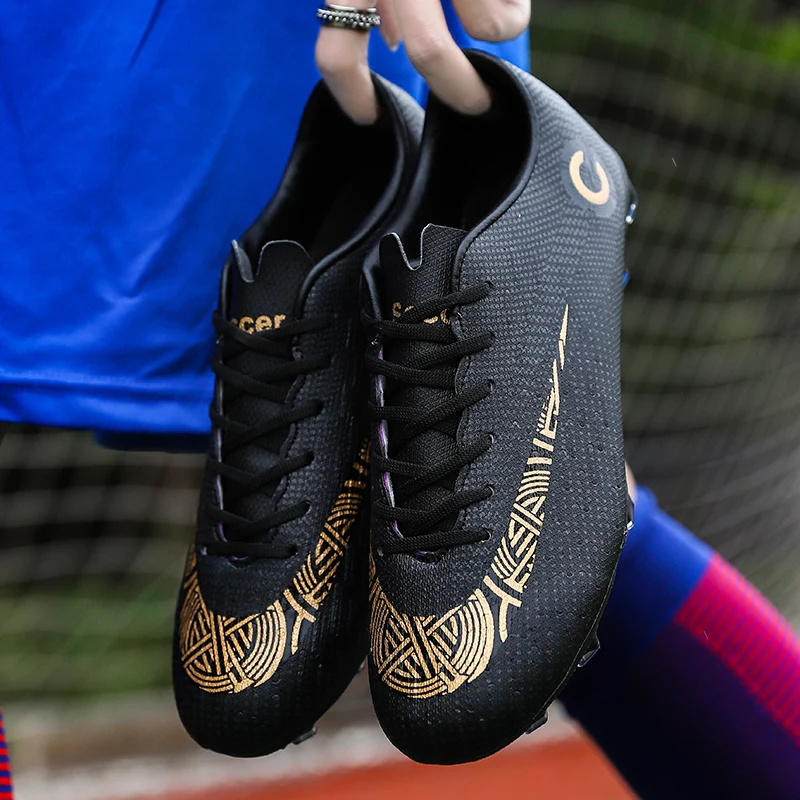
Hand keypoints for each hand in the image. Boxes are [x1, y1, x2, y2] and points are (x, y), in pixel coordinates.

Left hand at [315, 0, 530, 123]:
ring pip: (488, 28)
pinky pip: (512, 14)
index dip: (353, 96)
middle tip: (478, 104)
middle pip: (432, 52)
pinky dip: (516, 10)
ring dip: (499, 31)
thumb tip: (389, 40)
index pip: (337, 53)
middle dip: (461, 89)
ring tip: (499, 13)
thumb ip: (379, 1)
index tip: (370, 118)